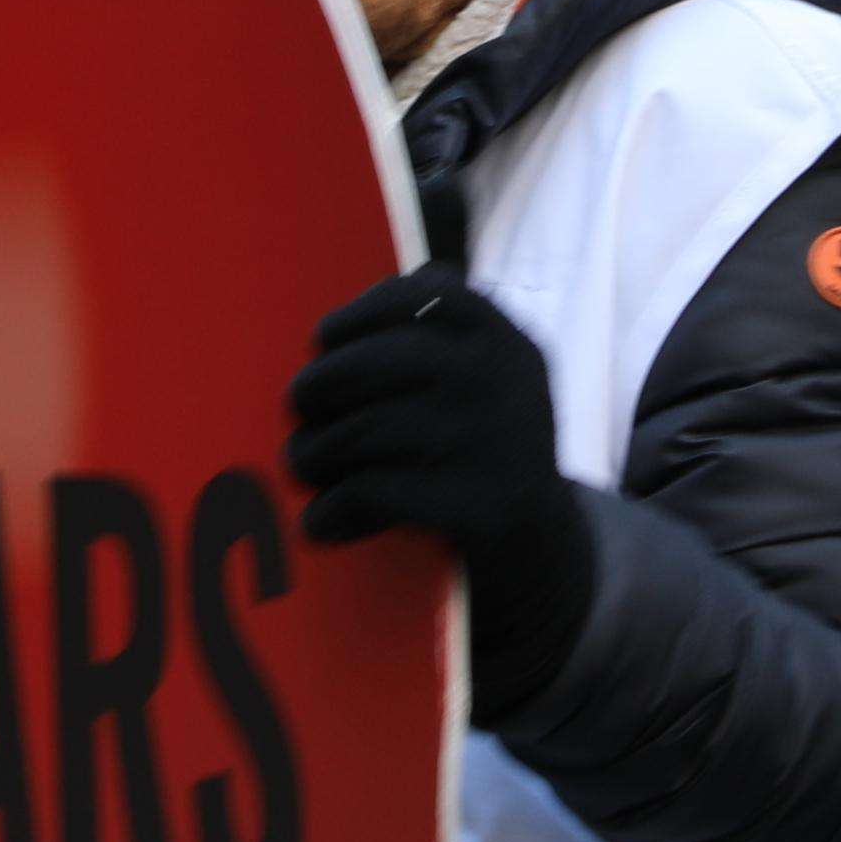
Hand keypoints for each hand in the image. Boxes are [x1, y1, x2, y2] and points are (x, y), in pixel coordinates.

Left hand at [287, 266, 594, 722]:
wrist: (542, 547)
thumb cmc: (484, 448)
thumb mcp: (488, 381)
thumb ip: (435, 342)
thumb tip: (334, 334)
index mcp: (509, 343)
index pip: (433, 294)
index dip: (366, 311)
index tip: (325, 336)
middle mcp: (506, 382)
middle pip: (384, 361)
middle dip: (325, 380)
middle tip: (298, 401)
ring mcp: (495, 442)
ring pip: (368, 428)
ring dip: (316, 448)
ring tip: (301, 461)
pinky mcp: (479, 506)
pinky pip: (374, 493)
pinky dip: (334, 508)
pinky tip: (319, 520)